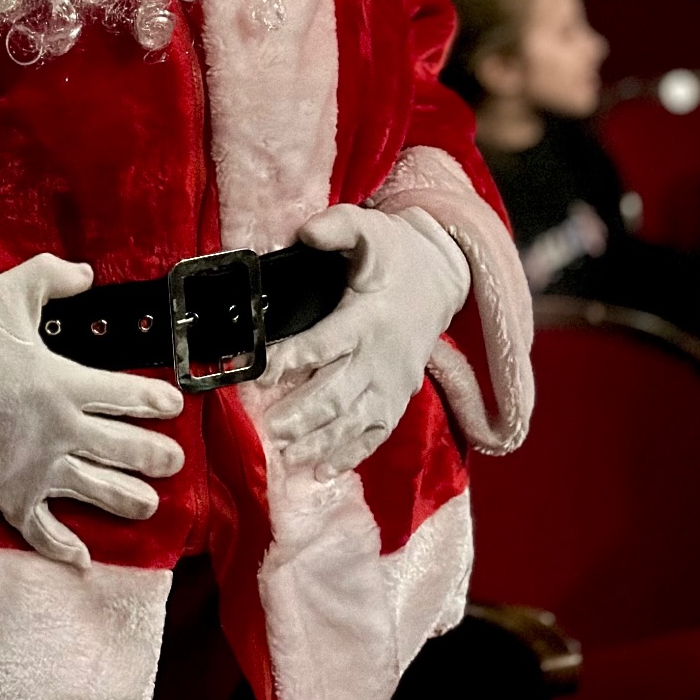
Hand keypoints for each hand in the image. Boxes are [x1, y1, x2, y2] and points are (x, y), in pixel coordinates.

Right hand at [0, 254, 184, 568]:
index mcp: (65, 383)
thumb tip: (86, 274)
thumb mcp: (10, 292)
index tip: (174, 406)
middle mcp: (60, 430)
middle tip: (175, 463)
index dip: (154, 401)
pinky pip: (41, 528)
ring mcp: (36, 466)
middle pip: (120, 447)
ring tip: (150, 505)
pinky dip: (61, 546)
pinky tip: (81, 559)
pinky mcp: (8, 493)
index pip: (125, 394)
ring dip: (125, 499)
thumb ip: (52, 276)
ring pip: (93, 489)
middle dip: (153, 456)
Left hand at [263, 204, 469, 478]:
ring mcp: (391, 384)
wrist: (440, 278)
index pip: (326, 343)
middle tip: (267, 427)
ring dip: (318, 441)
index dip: (292, 360)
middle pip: (337, 392)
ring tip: (286, 455)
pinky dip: (349, 456)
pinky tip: (321, 473)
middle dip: (301, 413)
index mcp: (368, 317)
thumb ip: (337, 226)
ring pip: (353, 420)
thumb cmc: (394, 254)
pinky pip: (375, 435)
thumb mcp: (368, 229)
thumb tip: (305, 233)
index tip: (259, 373)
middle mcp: (381, 356)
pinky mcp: (397, 399)